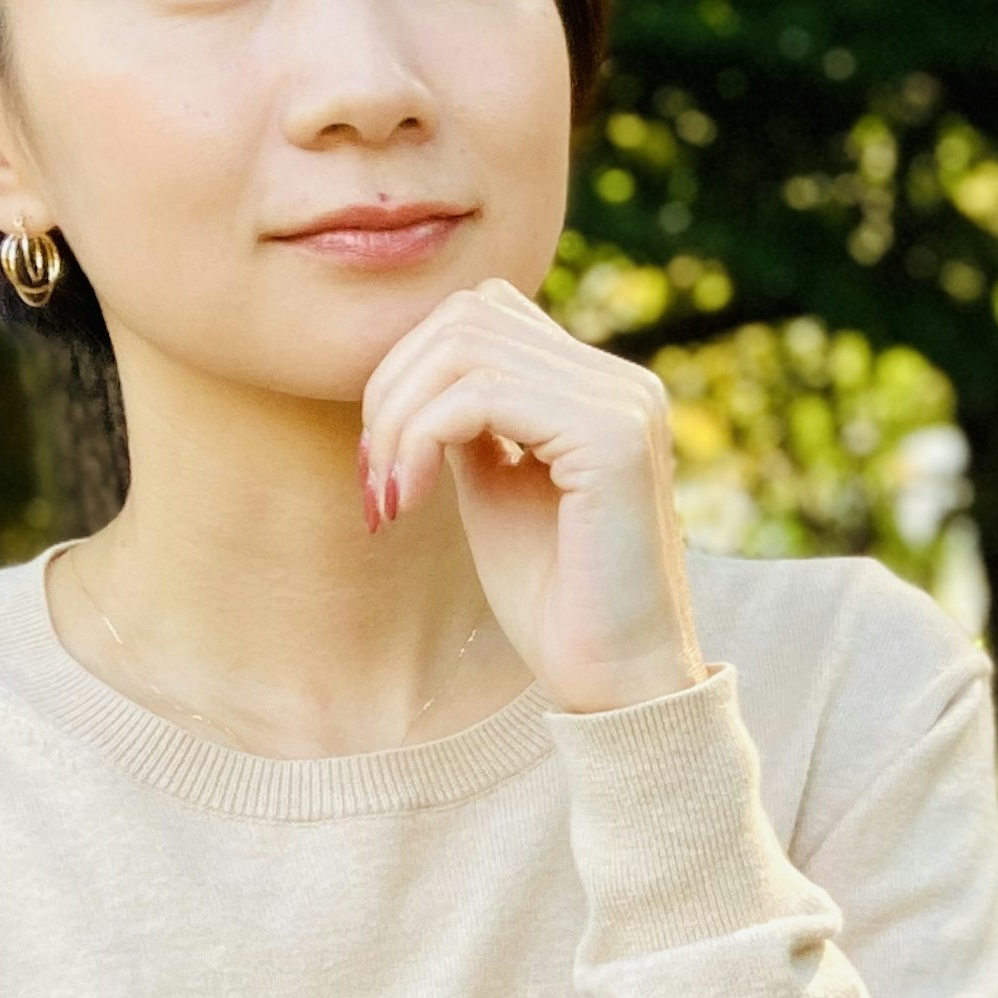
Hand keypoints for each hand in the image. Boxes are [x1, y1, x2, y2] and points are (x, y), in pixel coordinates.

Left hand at [357, 279, 707, 714]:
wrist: (615, 683)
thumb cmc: (555, 601)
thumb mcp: (495, 488)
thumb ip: (466, 422)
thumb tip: (409, 373)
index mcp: (600, 388)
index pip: (483, 314)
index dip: (409, 370)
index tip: (380, 461)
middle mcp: (622, 382)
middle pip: (467, 315)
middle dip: (392, 389)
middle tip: (373, 479)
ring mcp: (624, 403)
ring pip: (467, 347)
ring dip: (400, 418)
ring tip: (388, 495)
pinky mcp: (613, 439)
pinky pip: (483, 395)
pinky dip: (422, 440)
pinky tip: (408, 503)